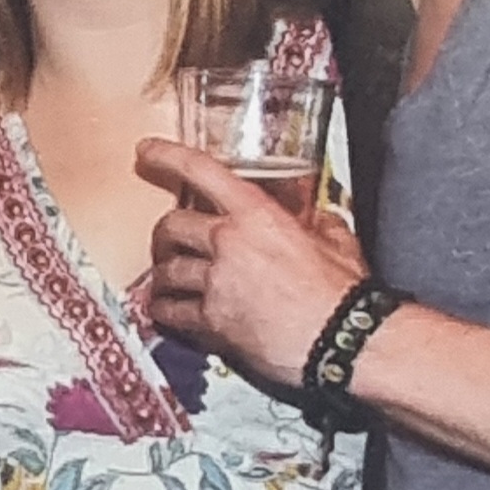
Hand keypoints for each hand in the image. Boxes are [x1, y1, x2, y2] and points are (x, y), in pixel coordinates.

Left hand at [136, 136, 366, 384]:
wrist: (342, 339)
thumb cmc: (343, 292)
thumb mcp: (337, 241)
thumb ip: (320, 223)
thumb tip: (320, 218)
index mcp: (256, 214)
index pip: (201, 171)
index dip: (167, 156)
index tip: (146, 151)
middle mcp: (228, 242)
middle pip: (170, 225)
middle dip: (163, 234)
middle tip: (167, 241)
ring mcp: (215, 282)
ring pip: (164, 271)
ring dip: (162, 276)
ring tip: (166, 281)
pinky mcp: (210, 322)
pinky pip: (171, 312)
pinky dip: (164, 311)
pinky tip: (165, 312)